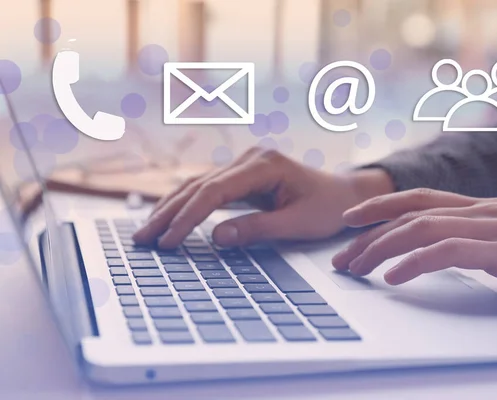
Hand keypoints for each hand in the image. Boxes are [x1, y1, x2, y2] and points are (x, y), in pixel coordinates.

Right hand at [133, 148, 393, 248]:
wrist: (345, 193)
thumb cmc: (327, 208)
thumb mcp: (297, 223)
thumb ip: (257, 229)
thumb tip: (215, 237)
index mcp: (264, 165)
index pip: (214, 191)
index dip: (188, 217)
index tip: (169, 242)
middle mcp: (249, 159)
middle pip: (198, 185)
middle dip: (169, 213)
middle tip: (142, 239)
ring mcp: (244, 164)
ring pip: (198, 185)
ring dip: (171, 208)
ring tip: (146, 232)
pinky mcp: (243, 176)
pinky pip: (208, 189)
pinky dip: (186, 205)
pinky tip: (168, 218)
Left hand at [332, 188, 496, 314]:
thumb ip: (477, 241)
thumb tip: (440, 252)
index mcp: (483, 207)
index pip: (419, 199)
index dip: (380, 206)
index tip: (348, 222)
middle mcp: (484, 210)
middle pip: (410, 214)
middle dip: (369, 235)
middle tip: (341, 259)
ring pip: (423, 228)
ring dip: (383, 248)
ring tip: (357, 269)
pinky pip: (452, 252)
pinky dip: (417, 262)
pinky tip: (396, 278)